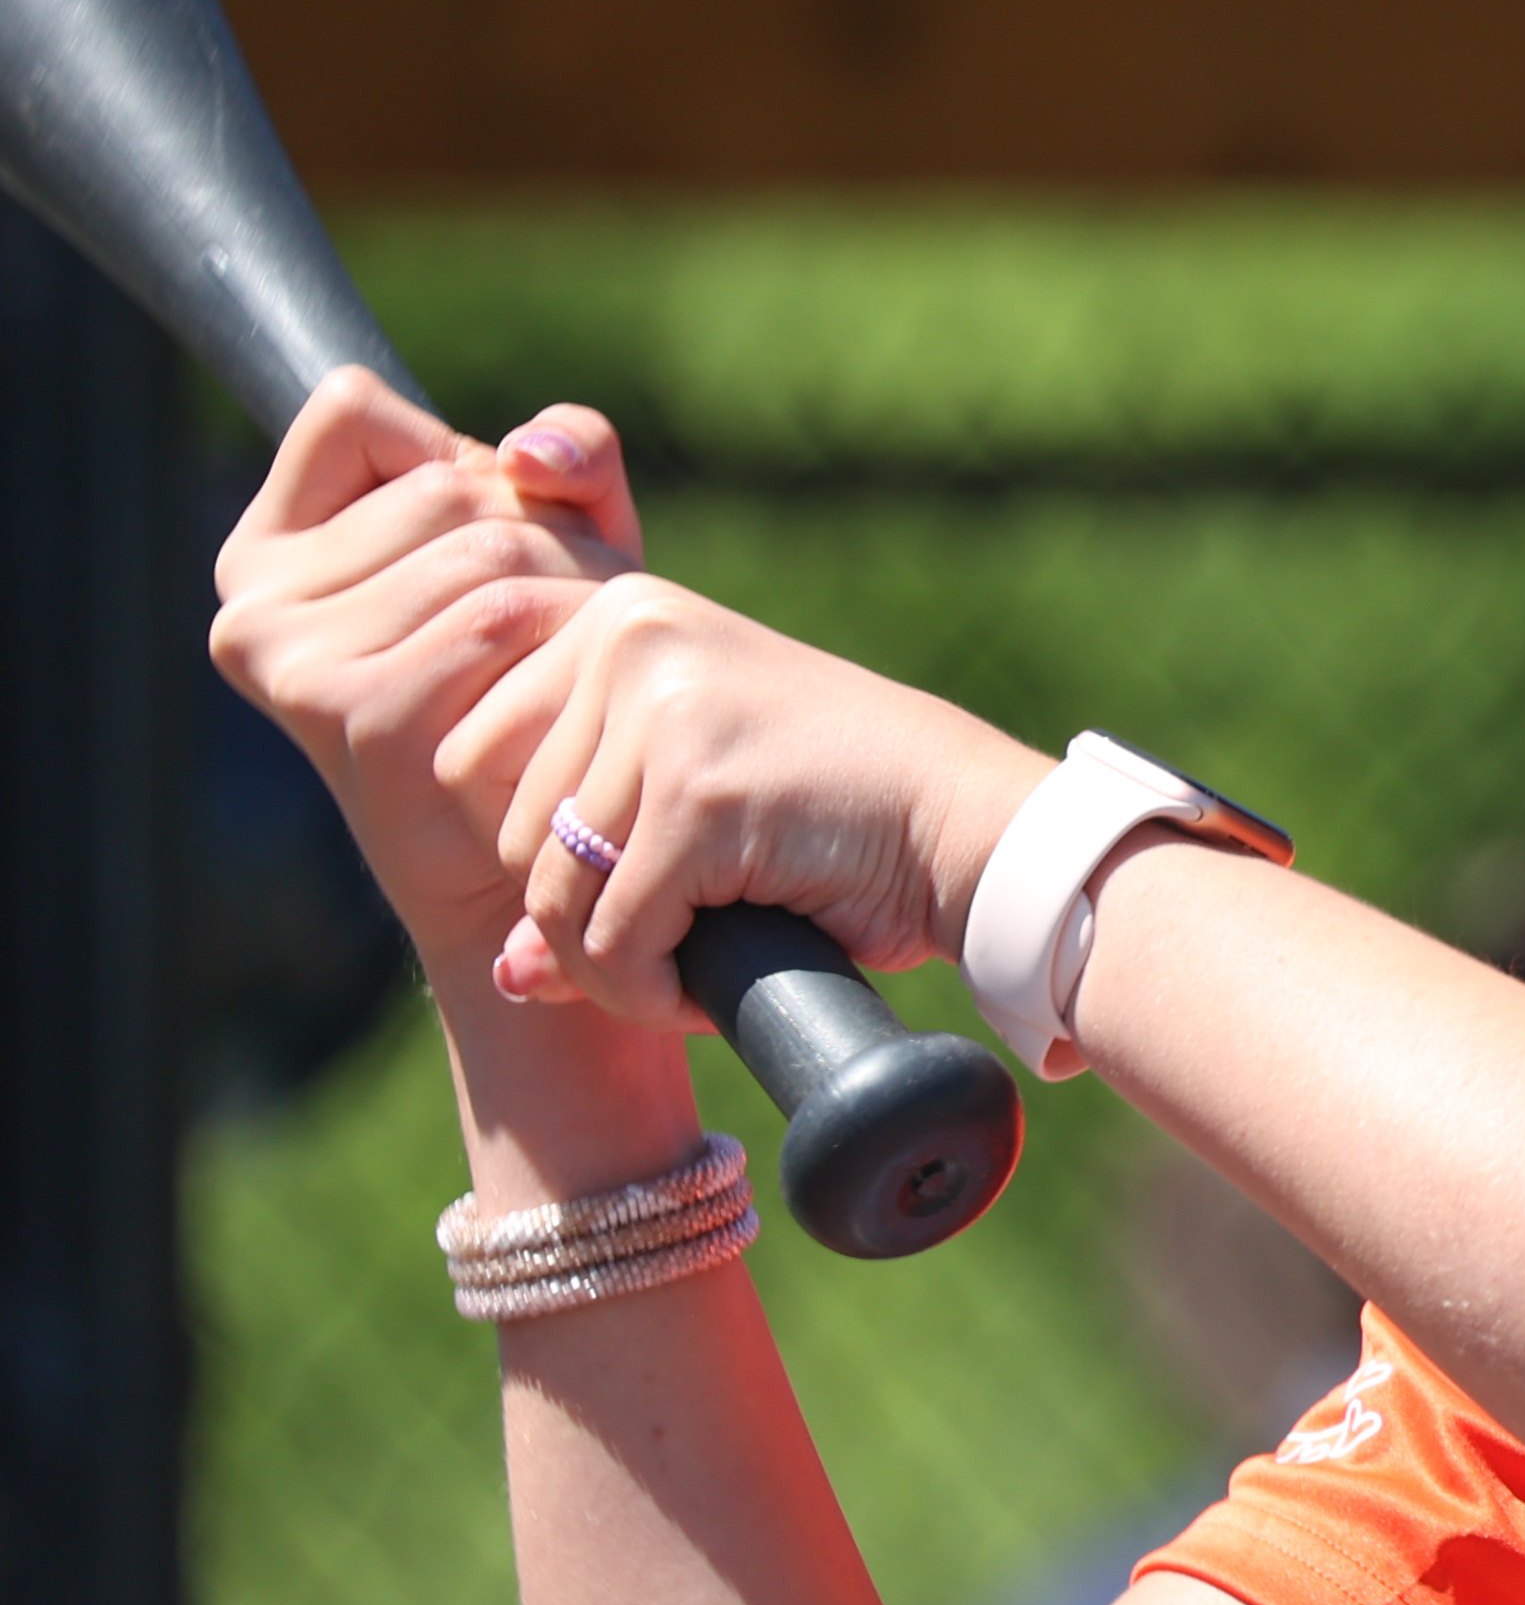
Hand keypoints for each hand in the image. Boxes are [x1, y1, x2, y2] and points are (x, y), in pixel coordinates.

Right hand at [210, 370, 643, 973]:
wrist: (542, 862)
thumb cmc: (548, 681)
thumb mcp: (558, 538)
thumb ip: (564, 456)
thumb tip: (528, 452)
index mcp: (264, 554)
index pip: (352, 410)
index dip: (453, 454)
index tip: (484, 533)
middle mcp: (251, 606)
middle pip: (446, 484)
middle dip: (545, 533)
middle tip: (565, 619)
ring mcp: (293, 661)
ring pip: (487, 548)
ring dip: (574, 588)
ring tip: (573, 660)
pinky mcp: (357, 714)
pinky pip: (498, 618)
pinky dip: (565, 640)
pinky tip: (566, 698)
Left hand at [472, 570, 1047, 1030]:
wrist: (974, 829)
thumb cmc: (846, 814)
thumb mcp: (694, 804)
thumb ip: (587, 854)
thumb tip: (503, 973)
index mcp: (622, 612)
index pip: (470, 755)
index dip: (537, 848)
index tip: (631, 874)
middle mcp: (633, 636)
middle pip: (503, 828)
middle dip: (575, 910)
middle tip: (673, 932)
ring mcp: (665, 710)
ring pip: (548, 891)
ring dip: (611, 962)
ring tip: (695, 958)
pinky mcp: (697, 794)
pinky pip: (613, 940)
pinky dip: (653, 992)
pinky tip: (709, 983)